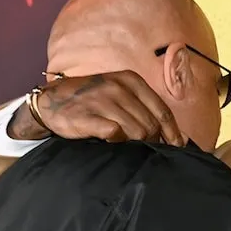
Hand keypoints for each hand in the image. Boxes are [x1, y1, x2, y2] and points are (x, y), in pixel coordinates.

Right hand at [7, 71, 183, 145]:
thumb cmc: (92, 100)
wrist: (51, 101)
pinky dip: (118, 143)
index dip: (173, 132)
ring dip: (136, 144)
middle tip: (146, 149)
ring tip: (127, 146)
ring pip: (137, 132)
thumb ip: (146, 110)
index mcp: (131, 80)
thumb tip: (179, 137)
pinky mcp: (88, 116)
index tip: (177, 147)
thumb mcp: (119, 94)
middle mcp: (119, 87)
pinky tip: (112, 143)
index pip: (162, 110)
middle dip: (153, 141)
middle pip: (151, 124)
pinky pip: (116, 135)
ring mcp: (103, 101)